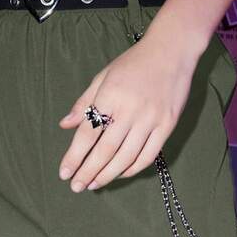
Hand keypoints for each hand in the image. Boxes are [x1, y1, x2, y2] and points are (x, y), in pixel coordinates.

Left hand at [57, 29, 201, 191]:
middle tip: (77, 186)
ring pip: (126, 157)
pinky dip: (132, 169)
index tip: (64, 173)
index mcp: (110, 96)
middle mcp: (130, 110)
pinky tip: (119, 174)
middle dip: (88, 171)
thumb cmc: (134, 63)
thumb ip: (85, 102)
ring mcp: (151, 119)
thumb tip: (65, 125)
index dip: (74, 156)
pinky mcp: (167, 126)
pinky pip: (147, 156)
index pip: (88, 133)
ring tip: (94, 184)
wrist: (172, 50)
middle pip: (105, 150)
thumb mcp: (104, 76)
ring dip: (108, 175)